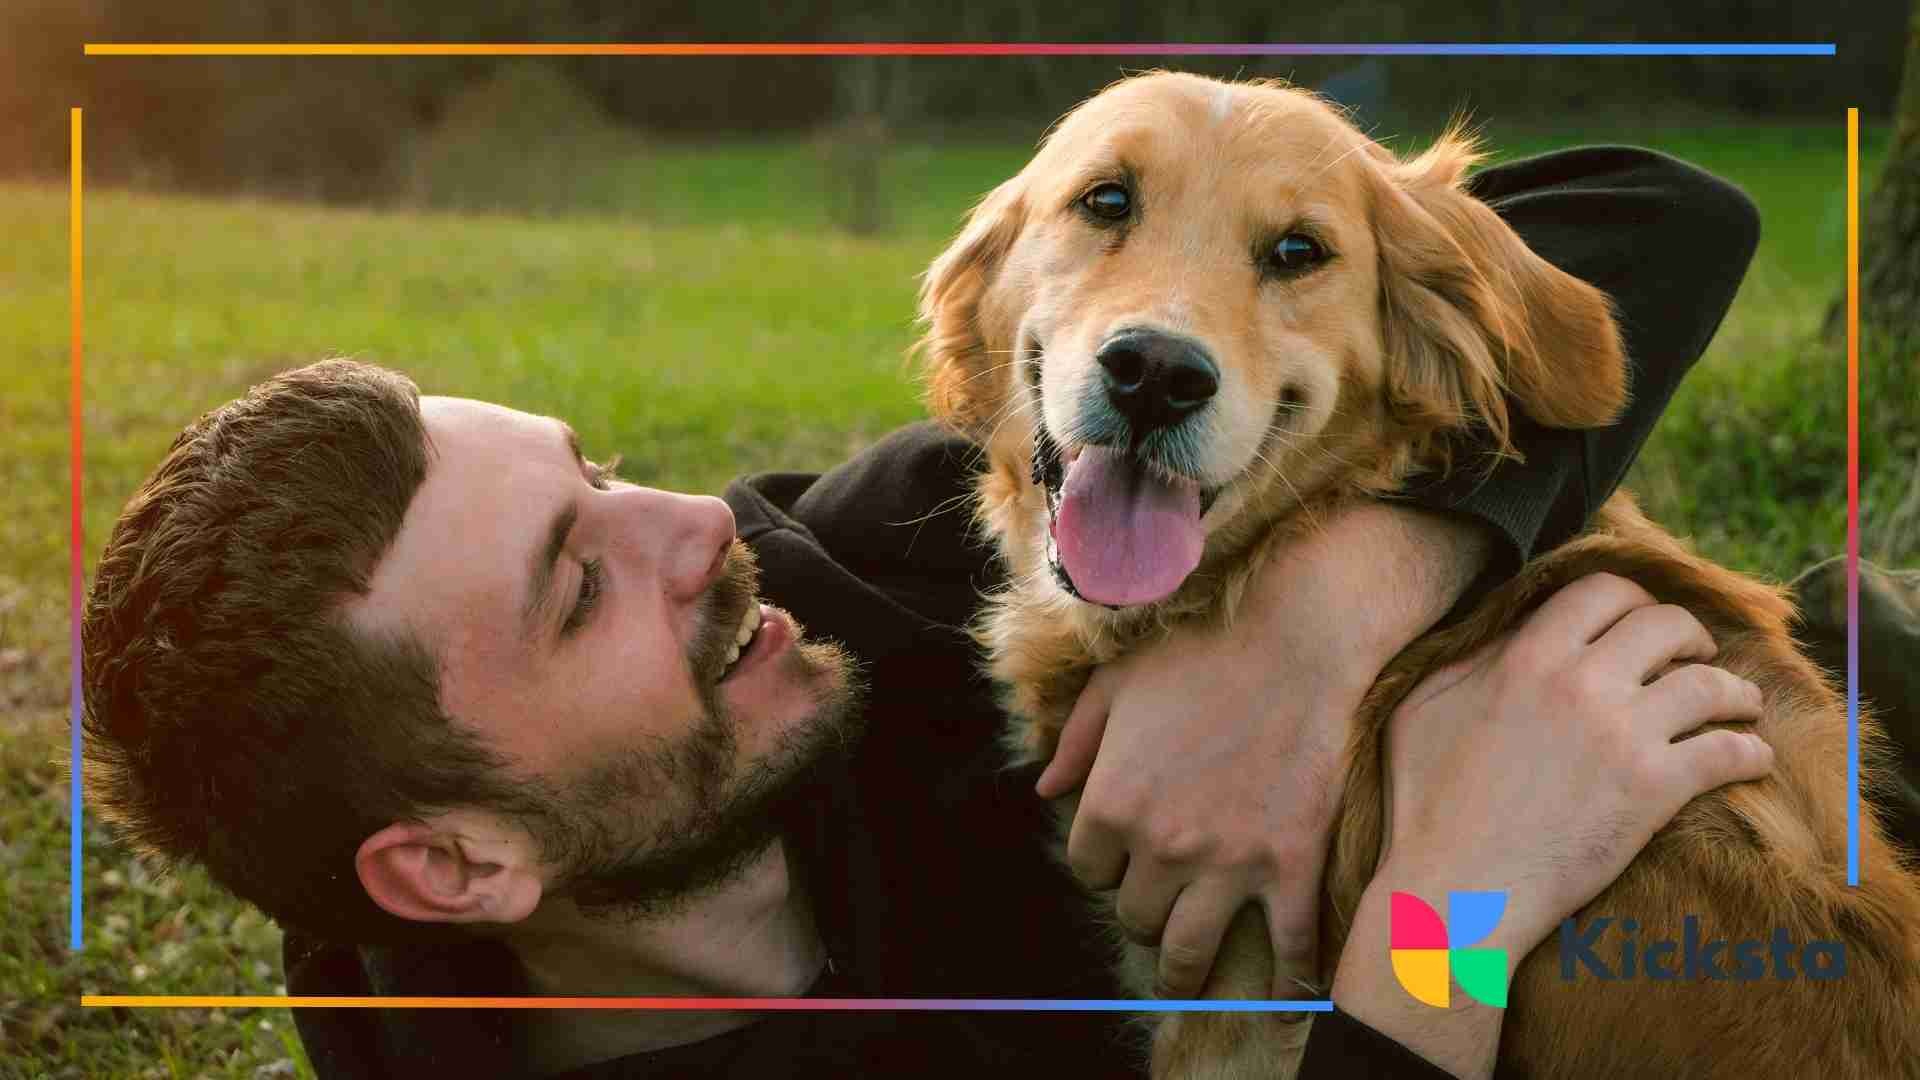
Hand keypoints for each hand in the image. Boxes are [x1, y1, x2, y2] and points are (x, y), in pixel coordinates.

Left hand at [1035, 502, 1492, 996]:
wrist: (1297, 639)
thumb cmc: (1201, 651)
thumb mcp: (1117, 684)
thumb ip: (1076, 741)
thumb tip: (1045, 789)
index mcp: (1112, 802)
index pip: (1089, 870)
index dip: (1103, 867)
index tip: (1122, 861)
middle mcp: (1162, 845)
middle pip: (1136, 916)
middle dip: (1142, 914)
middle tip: (1158, 911)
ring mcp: (1229, 862)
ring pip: (1190, 950)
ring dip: (1184, 974)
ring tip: (1185, 986)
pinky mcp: (1291, 865)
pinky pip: (1289, 948)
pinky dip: (1288, 987)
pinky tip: (1286, 1005)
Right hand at [1330, 572, 1771, 1078]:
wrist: (1454, 888)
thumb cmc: (1424, 803)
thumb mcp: (1423, 708)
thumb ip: (1469, 658)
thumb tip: (1507, 628)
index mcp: (1527, 656)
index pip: (1601, 592)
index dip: (1631, 600)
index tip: (1640, 621)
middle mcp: (1581, 682)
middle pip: (1665, 625)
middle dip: (1689, 635)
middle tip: (1694, 656)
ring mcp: (1622, 734)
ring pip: (1709, 684)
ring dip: (1734, 690)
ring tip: (1739, 704)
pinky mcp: (1654, 789)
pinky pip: (1727, 752)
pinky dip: (1750, 751)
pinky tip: (1753, 757)